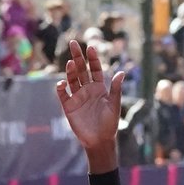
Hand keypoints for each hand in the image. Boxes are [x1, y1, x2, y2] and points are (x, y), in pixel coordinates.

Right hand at [55, 39, 122, 168]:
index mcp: (99, 88)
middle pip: (81, 69)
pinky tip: (62, 83)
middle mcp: (87, 90)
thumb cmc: (109, 124)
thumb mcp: (114, 105)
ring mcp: (77, 97)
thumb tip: (122, 72)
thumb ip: (116, 89)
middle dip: (77, 57)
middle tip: (73, 43)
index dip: (92, 59)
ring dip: (70, 70)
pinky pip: (62, 94)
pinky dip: (61, 87)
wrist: (100, 141)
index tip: (90, 47)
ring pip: (72, 79)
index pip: (94, 69)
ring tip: (70, 63)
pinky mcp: (69, 106)